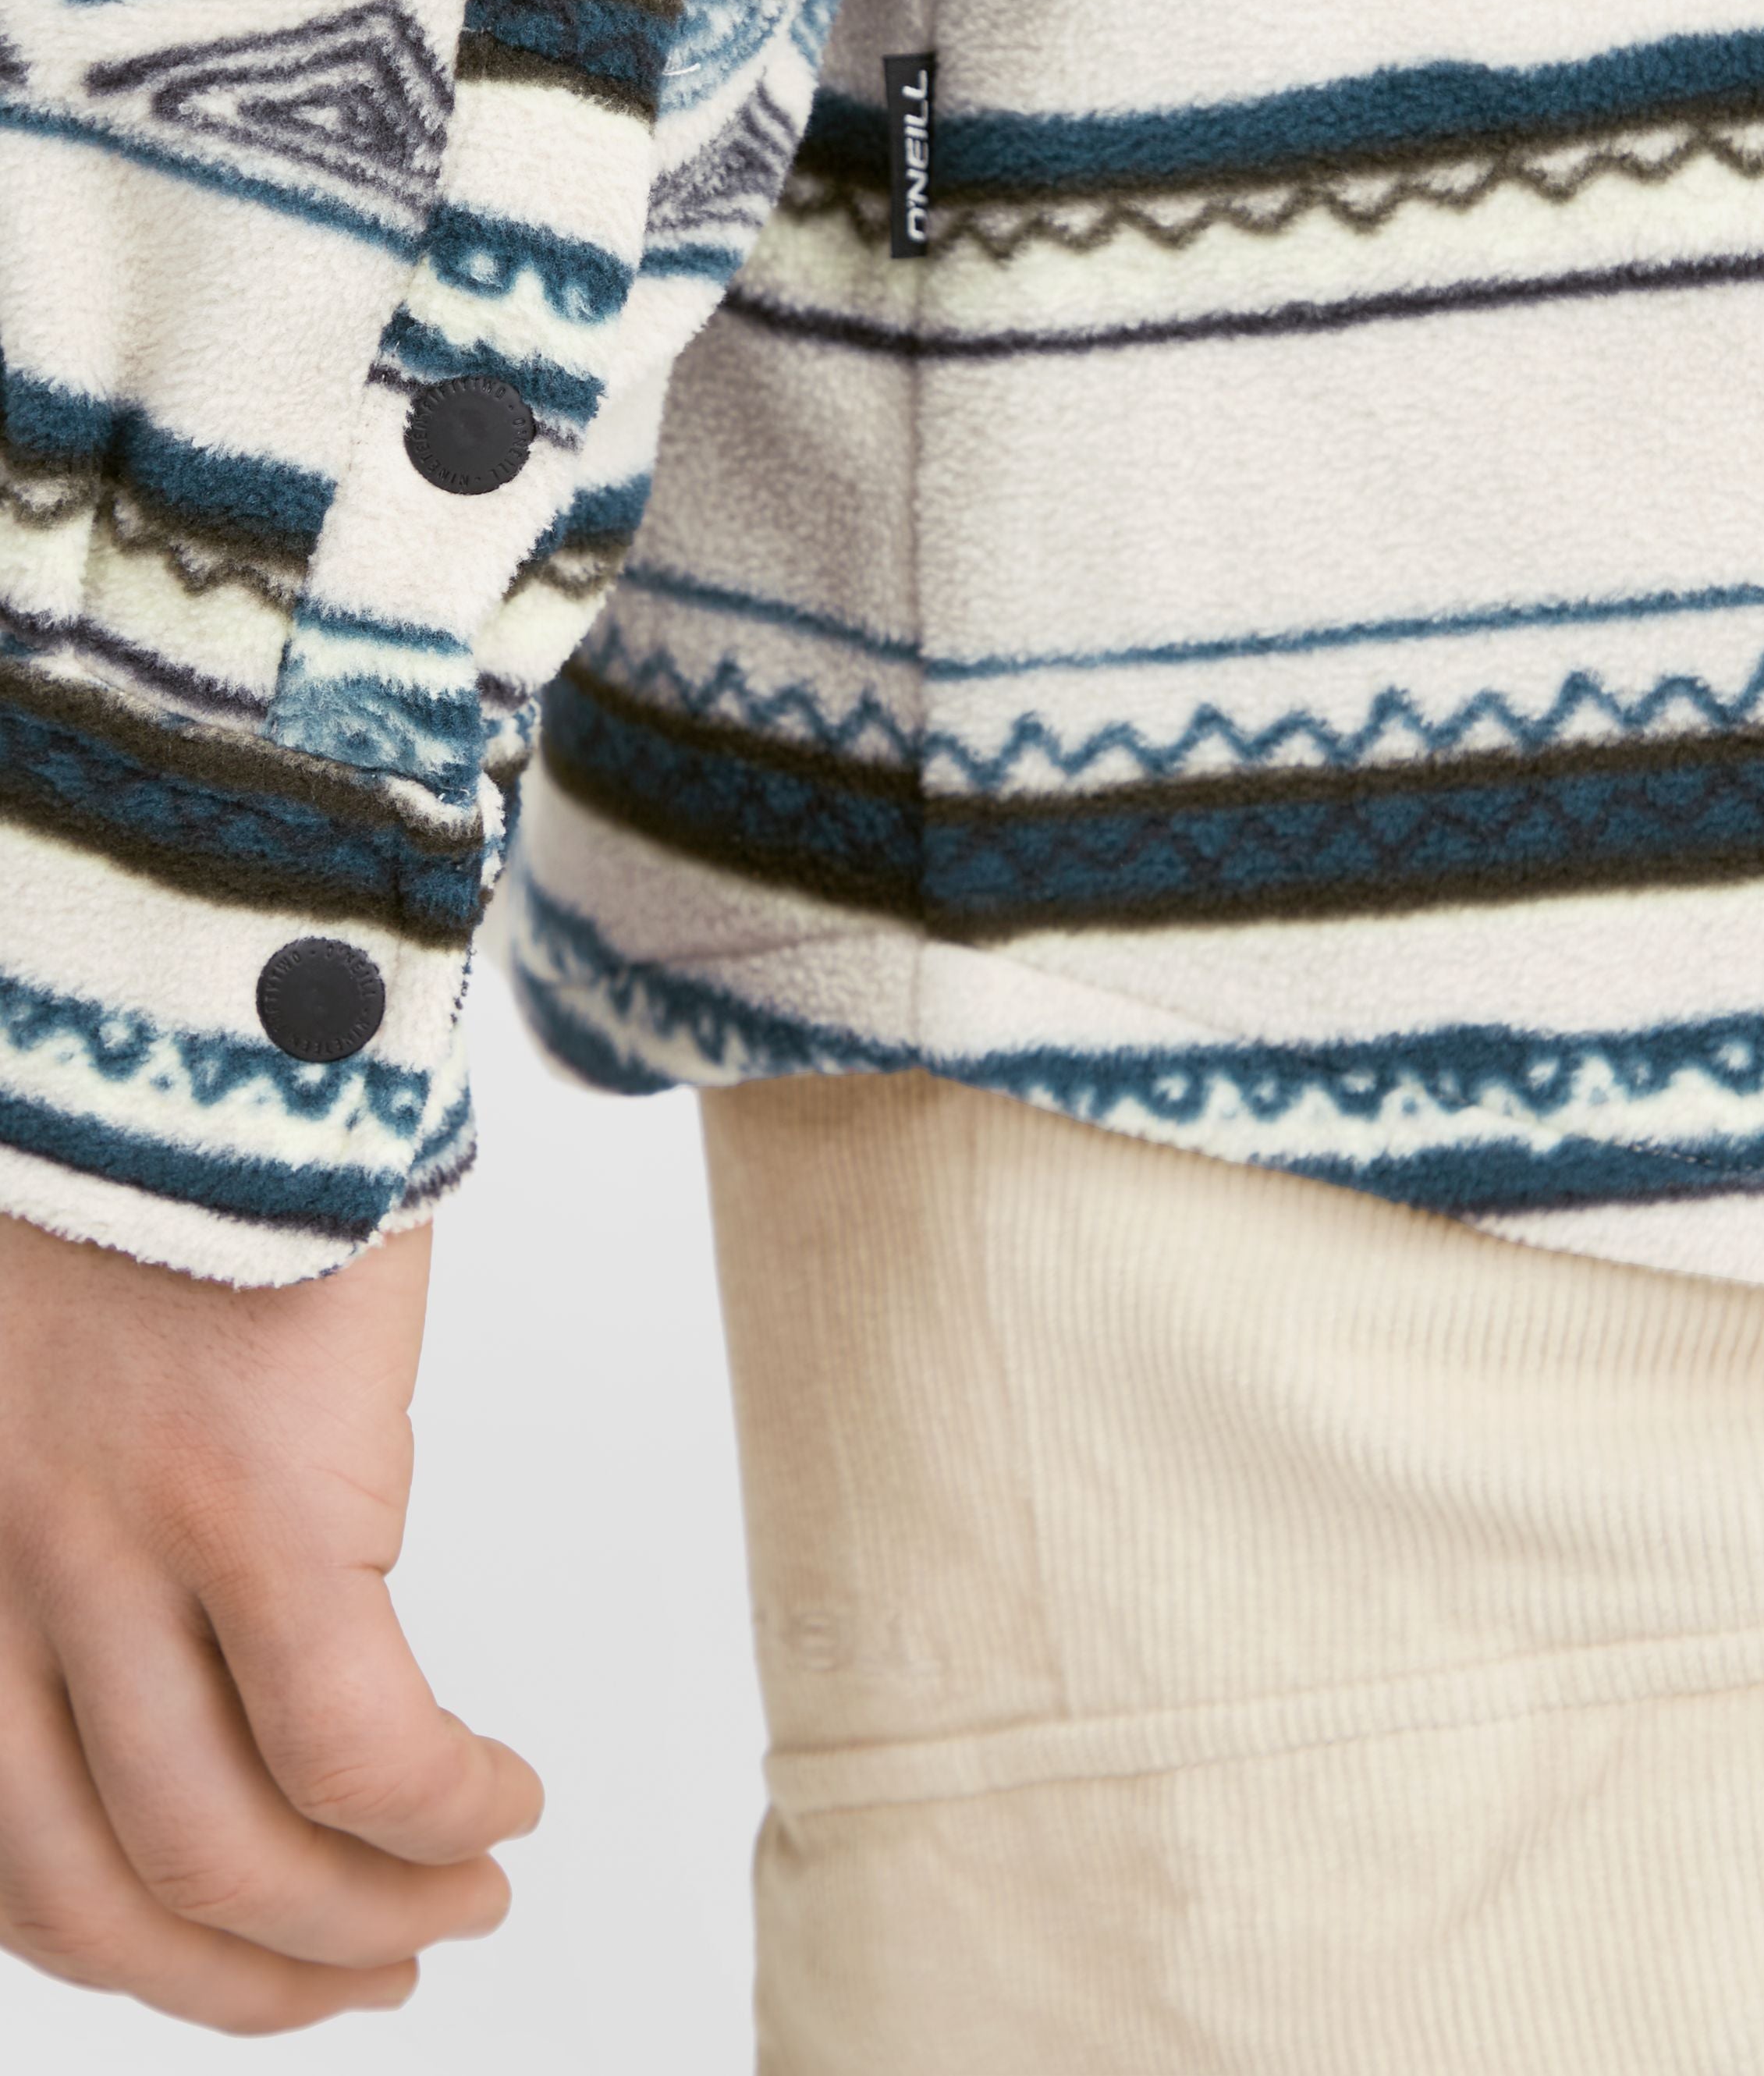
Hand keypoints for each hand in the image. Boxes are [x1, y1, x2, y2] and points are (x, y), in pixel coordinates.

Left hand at [0, 1213, 542, 2032]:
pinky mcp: (260, 1501)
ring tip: (455, 1896)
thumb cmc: (118, 1149)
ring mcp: (118, 1550)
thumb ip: (66, 1515)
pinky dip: (437, 1806)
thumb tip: (181, 1658)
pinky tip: (500, 1792)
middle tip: (363, 1968)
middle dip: (244, 1976)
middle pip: (100, 1889)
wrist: (167, 1003)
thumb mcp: (29, 1373)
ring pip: (226, 1851)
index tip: (232, 1944)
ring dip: (353, 1921)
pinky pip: (356, 1743)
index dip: (125, 1942)